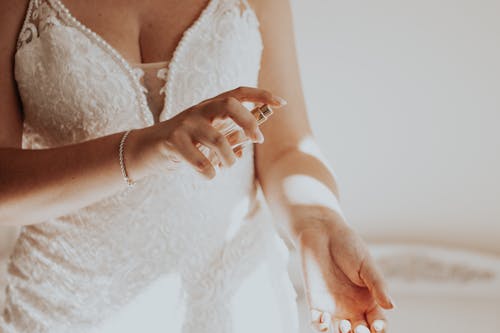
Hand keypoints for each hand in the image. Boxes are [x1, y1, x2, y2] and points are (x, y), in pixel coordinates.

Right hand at [127, 86, 285, 179]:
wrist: (145, 150)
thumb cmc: (183, 144)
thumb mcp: (207, 139)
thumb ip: (226, 140)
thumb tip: (246, 147)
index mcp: (210, 107)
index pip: (238, 92)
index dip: (260, 95)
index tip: (281, 103)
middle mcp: (198, 110)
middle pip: (229, 104)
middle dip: (248, 122)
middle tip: (258, 140)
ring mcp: (184, 124)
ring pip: (217, 138)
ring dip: (228, 158)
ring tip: (226, 166)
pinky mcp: (172, 141)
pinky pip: (199, 160)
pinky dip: (209, 172)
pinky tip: (208, 175)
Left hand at [296, 218, 393, 332]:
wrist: (322, 233)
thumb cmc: (347, 245)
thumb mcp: (366, 265)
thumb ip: (377, 285)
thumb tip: (391, 306)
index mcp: (369, 299)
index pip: (378, 322)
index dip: (380, 328)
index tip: (378, 326)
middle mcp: (352, 307)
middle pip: (360, 331)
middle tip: (360, 329)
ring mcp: (333, 306)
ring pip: (339, 332)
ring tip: (345, 326)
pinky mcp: (316, 302)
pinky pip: (317, 323)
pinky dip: (320, 327)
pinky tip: (325, 320)